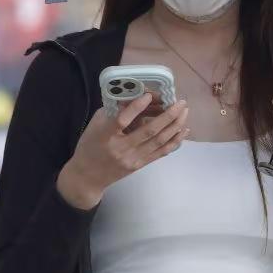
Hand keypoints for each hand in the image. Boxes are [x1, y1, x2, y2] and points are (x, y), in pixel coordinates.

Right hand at [58, 94, 189, 211]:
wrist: (88, 177)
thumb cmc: (90, 146)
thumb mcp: (95, 125)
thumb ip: (114, 112)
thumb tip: (137, 97)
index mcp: (105, 136)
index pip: (122, 120)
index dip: (136, 107)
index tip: (149, 95)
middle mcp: (121, 148)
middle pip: (149, 131)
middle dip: (168, 115)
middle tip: (180, 102)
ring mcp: (132, 159)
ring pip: (159, 141)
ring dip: (175, 125)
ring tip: (185, 112)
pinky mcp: (140, 165)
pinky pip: (161, 152)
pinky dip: (174, 140)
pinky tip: (183, 130)